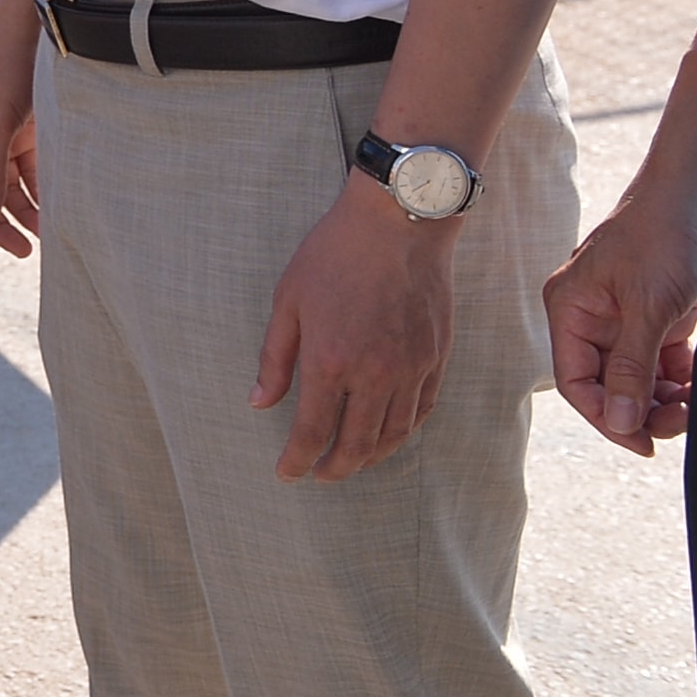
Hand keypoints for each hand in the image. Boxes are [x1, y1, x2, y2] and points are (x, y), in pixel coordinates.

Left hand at [253, 179, 460, 479]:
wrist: (398, 222)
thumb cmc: (334, 254)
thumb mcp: (288, 301)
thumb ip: (275, 358)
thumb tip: (259, 402)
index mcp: (330, 361)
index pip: (312, 432)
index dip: (298, 460)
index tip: (287, 474)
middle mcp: (375, 374)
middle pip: (357, 444)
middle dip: (335, 468)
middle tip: (319, 475)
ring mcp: (411, 368)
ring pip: (393, 434)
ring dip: (371, 456)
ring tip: (352, 461)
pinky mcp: (437, 357)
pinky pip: (422, 410)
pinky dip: (403, 431)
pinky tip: (388, 434)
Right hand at [546, 189, 696, 453]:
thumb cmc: (666, 234)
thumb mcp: (649, 304)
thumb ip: (631, 365)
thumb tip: (618, 421)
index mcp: (570, 309)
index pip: (576, 382)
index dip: (606, 417)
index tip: (645, 443)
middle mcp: (592, 318)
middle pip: (608, 386)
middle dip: (642, 409)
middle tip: (682, 420)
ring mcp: (626, 318)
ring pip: (637, 379)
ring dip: (664, 399)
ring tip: (695, 402)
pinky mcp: (658, 316)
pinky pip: (662, 364)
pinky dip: (680, 379)